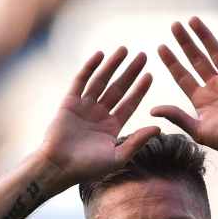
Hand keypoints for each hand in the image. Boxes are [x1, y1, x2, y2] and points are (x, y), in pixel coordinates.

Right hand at [39, 48, 160, 185]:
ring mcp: (84, 107)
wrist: (59, 167)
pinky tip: (100, 55)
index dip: (140, 89)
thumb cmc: (87, 168)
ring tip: (124, 49)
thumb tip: (158, 128)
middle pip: (118, 88)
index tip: (150, 75)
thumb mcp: (117, 157)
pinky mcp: (69, 103)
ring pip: (101, 81)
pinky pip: (80, 81)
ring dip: (112, 65)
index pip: (129, 104)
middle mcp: (99, 115)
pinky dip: (89, 68)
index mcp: (111, 127)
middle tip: (143, 56)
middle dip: (130, 72)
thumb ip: (137, 142)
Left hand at [151, 18, 217, 163]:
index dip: (171, 61)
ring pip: (215, 52)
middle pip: (196, 59)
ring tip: (193, 20)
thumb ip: (177, 117)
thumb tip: (152, 109)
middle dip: (185, 43)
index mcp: (201, 99)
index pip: (182, 75)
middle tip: (174, 26)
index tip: (160, 47)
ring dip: (204, 35)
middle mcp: (214, 86)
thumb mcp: (199, 130)